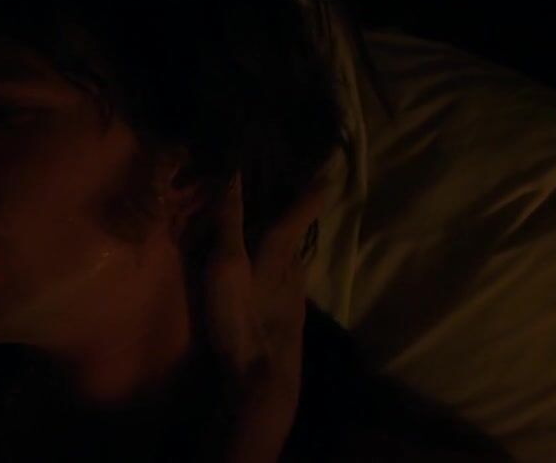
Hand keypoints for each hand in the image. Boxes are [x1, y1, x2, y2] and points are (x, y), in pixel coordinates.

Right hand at [205, 175, 326, 462]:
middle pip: (295, 238)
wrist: (263, 382)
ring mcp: (292, 301)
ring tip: (274, 231)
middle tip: (292, 195)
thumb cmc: (242, 319)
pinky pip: (285, 284)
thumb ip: (230, 222)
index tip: (327, 176)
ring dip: (286, 245)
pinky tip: (269, 277)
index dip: (308, 195)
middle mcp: (293, 273)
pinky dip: (279, 270)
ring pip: (292, 263)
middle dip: (295, 216)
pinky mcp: (286, 322)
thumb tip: (235, 173)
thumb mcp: (227, 266)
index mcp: (280, 255)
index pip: (297, 215)